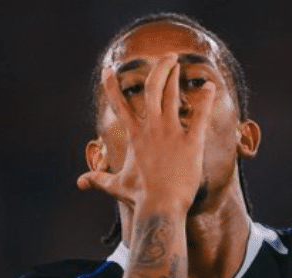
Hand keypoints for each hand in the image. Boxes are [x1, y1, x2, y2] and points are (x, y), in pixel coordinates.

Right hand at [77, 54, 215, 220]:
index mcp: (134, 136)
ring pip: (172, 95)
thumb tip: (81, 183)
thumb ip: (99, 179)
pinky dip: (205, 99)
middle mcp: (151, 128)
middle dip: (159, 69)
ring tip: (179, 64)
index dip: (112, 85)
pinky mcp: (191, 142)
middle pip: (153, 88)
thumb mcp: (115, 186)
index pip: (119, 104)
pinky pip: (199, 115)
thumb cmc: (139, 198)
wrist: (160, 206)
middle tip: (167, 57)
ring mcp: (171, 133)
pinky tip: (210, 86)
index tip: (108, 69)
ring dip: (175, 76)